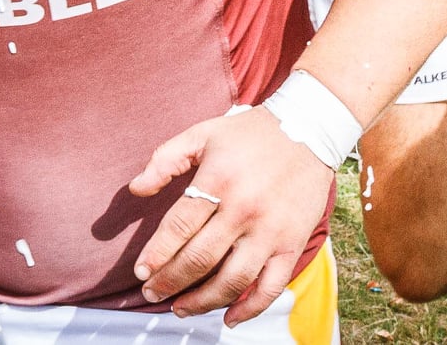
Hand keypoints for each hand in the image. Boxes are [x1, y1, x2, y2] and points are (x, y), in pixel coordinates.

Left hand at [130, 106, 334, 323]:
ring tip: (180, 309)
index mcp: (218, 181)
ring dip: (201, 302)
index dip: (155, 254)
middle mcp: (243, 210)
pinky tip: (229, 318)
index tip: (140, 272)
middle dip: (168, 282)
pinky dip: (249, 309)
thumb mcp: (204, 133)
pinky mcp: (293, 243)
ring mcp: (270, 230)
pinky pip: (270, 287)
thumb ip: (166, 159)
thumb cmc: (252, 133)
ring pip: (231, 281)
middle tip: (151, 293)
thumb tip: (137, 189)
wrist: (310, 128)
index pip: (177, 228)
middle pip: (198, 260)